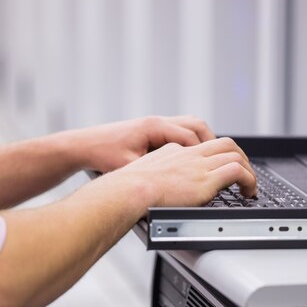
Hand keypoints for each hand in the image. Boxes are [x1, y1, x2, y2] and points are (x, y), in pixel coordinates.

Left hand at [73, 115, 215, 172]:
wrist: (84, 145)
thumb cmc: (103, 154)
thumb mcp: (130, 166)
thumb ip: (154, 170)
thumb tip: (174, 184)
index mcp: (154, 128)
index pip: (191, 136)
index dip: (206, 152)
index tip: (217, 166)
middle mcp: (157, 122)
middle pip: (196, 125)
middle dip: (212, 142)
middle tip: (222, 161)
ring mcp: (155, 124)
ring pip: (190, 126)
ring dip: (202, 140)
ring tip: (210, 159)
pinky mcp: (151, 130)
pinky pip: (179, 131)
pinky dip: (190, 142)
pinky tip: (190, 158)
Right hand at [108, 137, 256, 209]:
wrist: (130, 190)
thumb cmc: (130, 188)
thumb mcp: (143, 172)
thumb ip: (155, 173)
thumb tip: (156, 185)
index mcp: (175, 151)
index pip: (204, 146)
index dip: (218, 155)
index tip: (222, 167)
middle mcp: (190, 155)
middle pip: (225, 144)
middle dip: (240, 156)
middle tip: (244, 172)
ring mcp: (199, 166)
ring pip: (235, 154)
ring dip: (248, 169)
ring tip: (249, 186)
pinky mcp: (206, 180)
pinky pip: (237, 171)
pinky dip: (249, 180)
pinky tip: (248, 192)